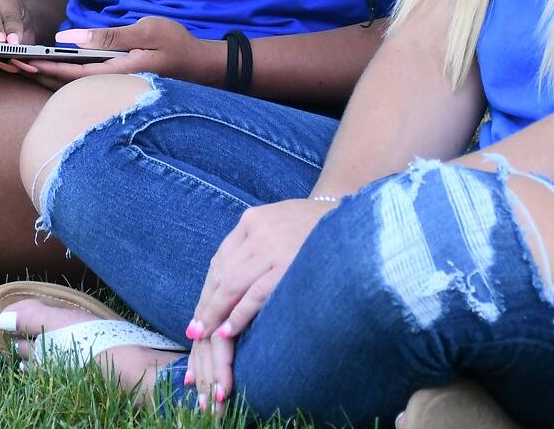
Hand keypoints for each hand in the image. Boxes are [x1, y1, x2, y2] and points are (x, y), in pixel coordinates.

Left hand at [0, 16, 221, 90]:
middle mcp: (110, 86)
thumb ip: (107, 36)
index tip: (14, 59)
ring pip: (68, 86)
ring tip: (12, 64)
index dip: (39, 66)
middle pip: (61, 83)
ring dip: (39, 76)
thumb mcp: (145, 30)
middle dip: (30, 72)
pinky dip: (58, 77)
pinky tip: (43, 70)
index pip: (68, 72)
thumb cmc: (178, 44)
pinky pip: (81, 84)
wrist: (205, 68)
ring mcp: (112, 88)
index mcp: (115, 72)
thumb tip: (67, 38)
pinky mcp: (115, 86)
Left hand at [184, 197, 332, 408]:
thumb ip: (257, 247)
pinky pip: (254, 292)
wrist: (359, 218)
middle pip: (221, 273)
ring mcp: (271, 245)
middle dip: (207, 306)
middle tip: (195, 332)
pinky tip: (228, 330)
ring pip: (232, 284)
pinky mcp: (286, 263)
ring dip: (216, 313)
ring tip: (206, 336)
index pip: (220, 260)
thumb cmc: (319, 229)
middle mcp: (257, 230)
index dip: (208, 290)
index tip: (199, 313)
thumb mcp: (281, 225)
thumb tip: (233, 283)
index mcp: (252, 220)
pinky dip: (238, 313)